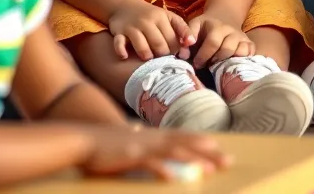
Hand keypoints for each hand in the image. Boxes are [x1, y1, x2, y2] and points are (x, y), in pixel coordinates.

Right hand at [81, 124, 230, 178]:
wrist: (85, 139)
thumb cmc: (106, 144)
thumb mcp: (129, 142)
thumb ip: (141, 143)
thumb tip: (146, 139)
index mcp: (154, 135)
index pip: (185, 137)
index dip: (203, 143)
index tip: (220, 150)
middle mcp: (154, 138)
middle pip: (187, 143)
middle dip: (208, 152)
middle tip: (228, 161)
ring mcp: (144, 146)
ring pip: (175, 152)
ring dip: (193, 160)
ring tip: (210, 168)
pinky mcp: (131, 156)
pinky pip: (150, 164)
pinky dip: (163, 170)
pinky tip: (174, 178)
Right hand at [107, 1, 189, 60]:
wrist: (125, 5)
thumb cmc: (151, 15)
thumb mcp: (168, 17)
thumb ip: (182, 29)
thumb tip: (192, 43)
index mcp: (162, 17)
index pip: (172, 39)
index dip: (175, 50)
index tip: (173, 54)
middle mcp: (147, 21)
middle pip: (159, 45)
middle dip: (162, 56)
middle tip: (161, 58)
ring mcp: (132, 27)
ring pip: (142, 48)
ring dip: (146, 56)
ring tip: (148, 58)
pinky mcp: (119, 32)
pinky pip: (119, 45)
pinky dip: (122, 52)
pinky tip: (125, 56)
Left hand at [186, 13, 253, 67]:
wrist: (224, 16)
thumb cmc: (206, 26)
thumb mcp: (195, 25)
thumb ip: (187, 35)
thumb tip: (184, 51)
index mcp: (217, 26)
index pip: (213, 43)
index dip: (203, 56)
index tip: (196, 64)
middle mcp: (232, 31)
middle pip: (227, 49)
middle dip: (216, 60)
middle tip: (209, 64)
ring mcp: (242, 37)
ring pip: (240, 51)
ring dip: (229, 61)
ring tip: (220, 64)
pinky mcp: (249, 42)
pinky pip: (251, 52)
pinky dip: (244, 59)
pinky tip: (233, 62)